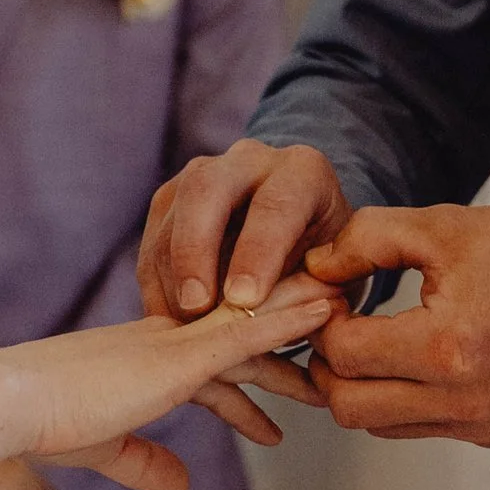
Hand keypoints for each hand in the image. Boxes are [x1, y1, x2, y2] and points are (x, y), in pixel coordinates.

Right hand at [12, 274, 337, 489]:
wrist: (14, 401)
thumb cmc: (43, 422)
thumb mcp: (105, 448)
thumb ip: (144, 464)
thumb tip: (182, 486)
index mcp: (147, 361)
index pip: (213, 368)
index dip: (250, 385)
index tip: (283, 397)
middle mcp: (169, 342)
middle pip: (244, 339)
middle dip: (289, 349)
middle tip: (335, 354)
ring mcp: (177, 345)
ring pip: (256, 323)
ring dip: (303, 320)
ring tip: (349, 315)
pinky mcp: (181, 356)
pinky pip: (249, 332)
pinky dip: (290, 321)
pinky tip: (323, 311)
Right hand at [138, 138, 359, 441]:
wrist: (301, 231)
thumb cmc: (326, 259)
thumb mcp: (337, 270)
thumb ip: (319, 288)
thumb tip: (302, 320)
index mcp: (303, 172)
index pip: (276, 205)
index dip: (258, 253)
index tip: (245, 301)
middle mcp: (248, 161)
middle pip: (207, 189)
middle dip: (195, 251)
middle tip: (196, 308)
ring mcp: (201, 175)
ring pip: (170, 216)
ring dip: (170, 277)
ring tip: (180, 328)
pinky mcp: (170, 201)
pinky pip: (151, 241)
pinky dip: (156, 285)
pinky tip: (167, 322)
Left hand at [282, 203, 489, 449]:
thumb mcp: (444, 227)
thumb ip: (367, 239)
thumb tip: (314, 265)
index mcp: (449, 346)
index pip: (344, 352)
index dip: (321, 319)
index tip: (332, 292)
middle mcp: (462, 399)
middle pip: (347, 405)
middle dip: (327, 362)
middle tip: (337, 321)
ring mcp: (477, 423)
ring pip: (375, 423)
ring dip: (357, 385)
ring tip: (367, 338)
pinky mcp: (488, 433)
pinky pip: (414, 427)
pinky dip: (394, 398)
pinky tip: (403, 357)